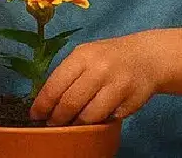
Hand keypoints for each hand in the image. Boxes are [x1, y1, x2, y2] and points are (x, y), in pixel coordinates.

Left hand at [31, 32, 158, 125]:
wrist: (147, 57)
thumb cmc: (108, 57)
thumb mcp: (85, 55)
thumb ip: (67, 74)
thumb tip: (45, 101)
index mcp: (82, 56)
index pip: (56, 85)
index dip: (43, 104)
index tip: (35, 115)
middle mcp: (99, 70)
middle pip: (70, 103)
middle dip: (57, 118)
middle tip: (52, 124)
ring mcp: (117, 86)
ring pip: (89, 116)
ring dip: (76, 124)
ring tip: (71, 124)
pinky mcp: (131, 102)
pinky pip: (108, 119)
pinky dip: (98, 122)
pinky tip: (93, 119)